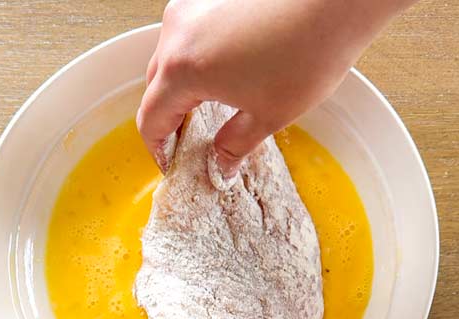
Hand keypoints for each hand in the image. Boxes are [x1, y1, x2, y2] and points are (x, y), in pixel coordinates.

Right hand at [138, 0, 414, 174]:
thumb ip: (234, 145)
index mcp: (181, 70)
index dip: (158, 147)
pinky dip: (201, 53)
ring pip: (173, 55)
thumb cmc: (308, 51)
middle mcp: (177, 34)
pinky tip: (230, 64)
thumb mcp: (269, 114)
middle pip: (156, 85)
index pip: (150, 118)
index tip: (171, 161)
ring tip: (213, 100)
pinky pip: (193, 32)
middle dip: (170, 114)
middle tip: (191, 137)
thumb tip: (221, 163)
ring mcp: (194, 7)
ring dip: (185, 81)